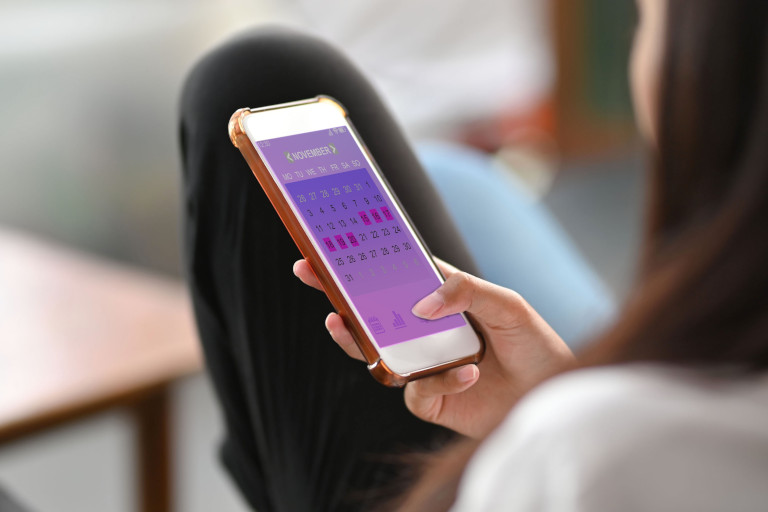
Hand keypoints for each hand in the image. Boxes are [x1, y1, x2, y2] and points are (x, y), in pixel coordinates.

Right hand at [293, 257, 574, 437]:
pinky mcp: (433, 399)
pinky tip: (470, 373)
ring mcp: (425, 365)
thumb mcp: (506, 304)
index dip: (364, 261)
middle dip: (338, 293)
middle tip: (308, 271)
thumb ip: (466, 292)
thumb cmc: (533, 342)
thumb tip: (421, 304)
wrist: (553, 395)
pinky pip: (415, 392)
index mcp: (441, 300)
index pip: (395, 276)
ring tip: (341, 322)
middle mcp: (426, 331)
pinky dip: (439, 381)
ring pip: (377, 353)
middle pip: (372, 312)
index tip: (332, 244)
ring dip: (357, 339)